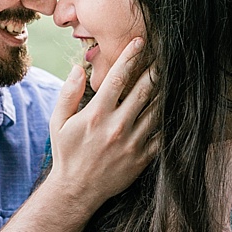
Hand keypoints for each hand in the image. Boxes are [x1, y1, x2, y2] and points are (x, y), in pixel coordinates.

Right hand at [46, 37, 158, 213]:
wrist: (76, 189)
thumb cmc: (66, 153)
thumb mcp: (58, 123)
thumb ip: (68, 94)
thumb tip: (79, 69)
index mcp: (96, 115)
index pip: (117, 78)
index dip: (130, 57)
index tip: (140, 42)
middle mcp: (117, 126)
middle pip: (144, 90)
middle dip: (155, 69)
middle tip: (164, 54)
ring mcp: (133, 142)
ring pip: (157, 109)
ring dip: (166, 90)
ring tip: (172, 75)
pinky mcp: (143, 157)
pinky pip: (162, 134)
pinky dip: (170, 118)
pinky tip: (173, 105)